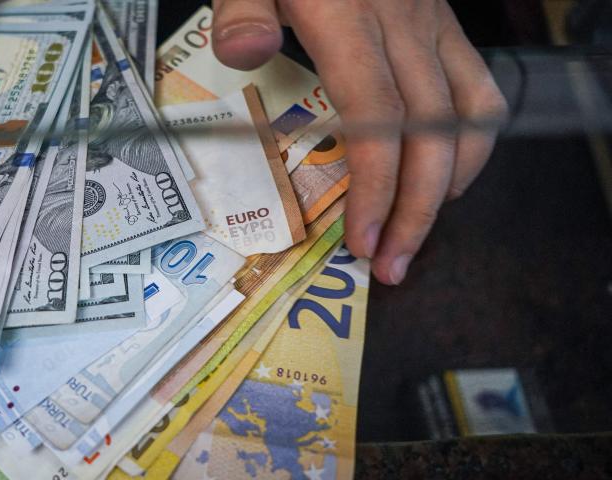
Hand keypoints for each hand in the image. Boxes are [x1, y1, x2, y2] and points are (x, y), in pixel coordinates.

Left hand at [211, 0, 506, 283]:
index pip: (378, 119)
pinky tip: (446, 171)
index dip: (378, 187)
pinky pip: (478, 86)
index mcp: (350, 17)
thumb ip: (243, 8)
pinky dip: (472, 140)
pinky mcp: (443, 23)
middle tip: (392, 264)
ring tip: (418, 230)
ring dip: (452, 183)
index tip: (363, 242)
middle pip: (432, 132)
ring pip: (470, 113)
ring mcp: (432, 22)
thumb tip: (245, 53)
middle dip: (415, 208)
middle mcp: (404, 23)